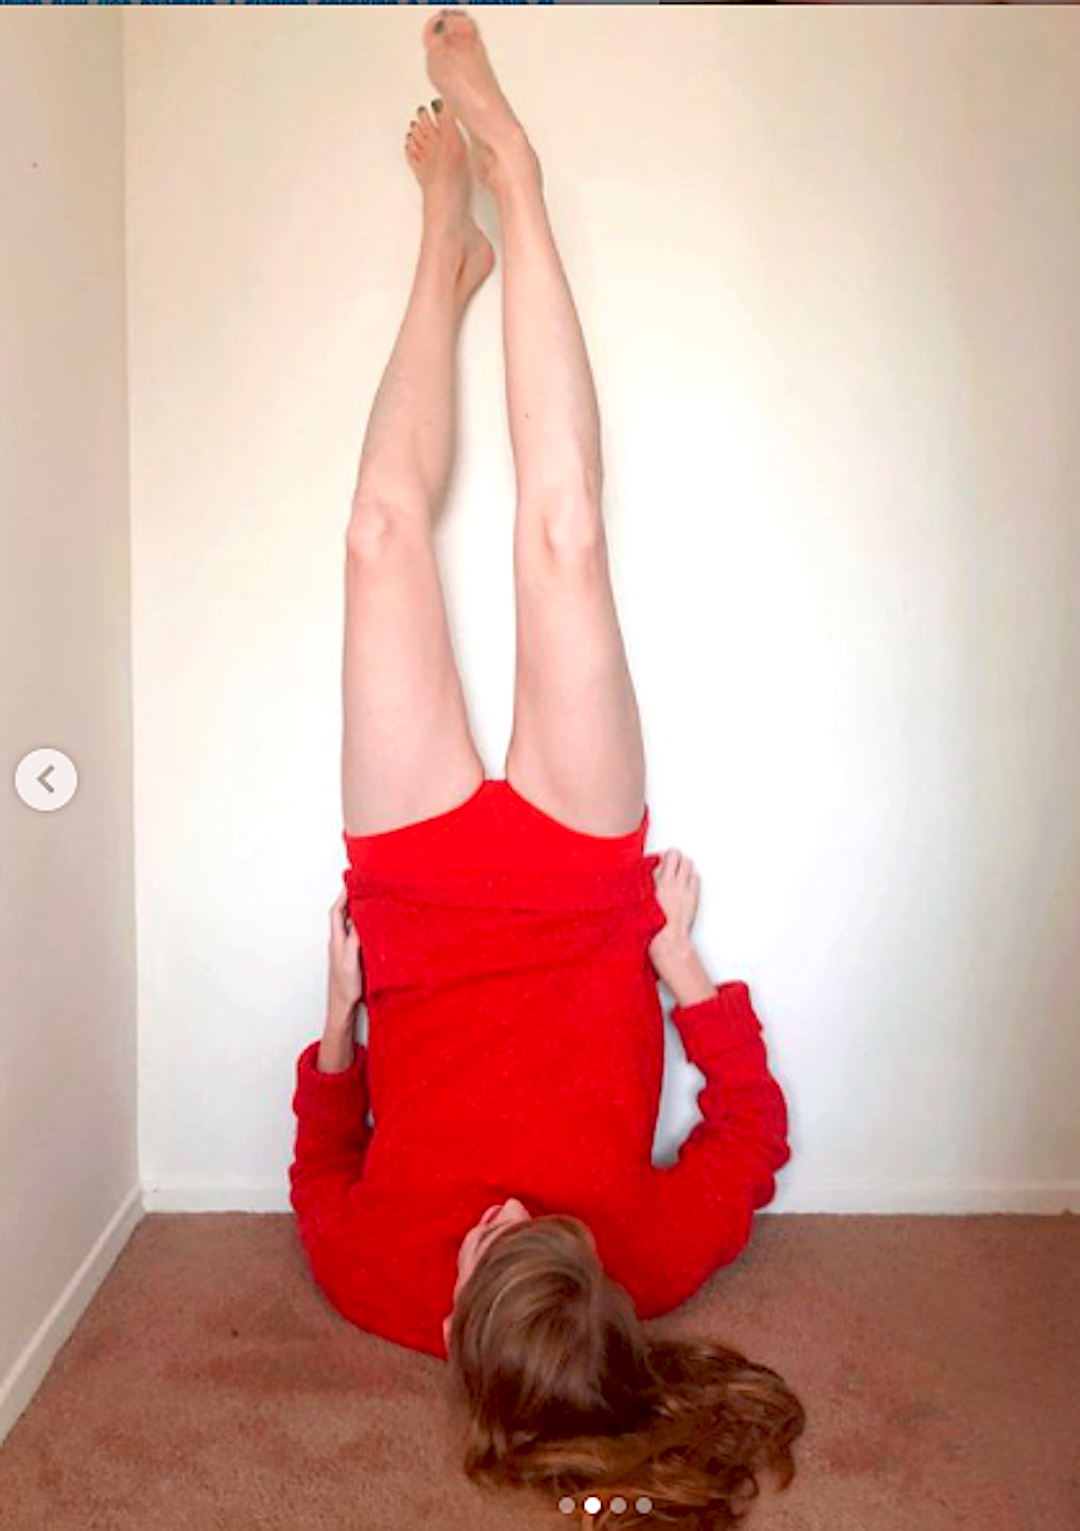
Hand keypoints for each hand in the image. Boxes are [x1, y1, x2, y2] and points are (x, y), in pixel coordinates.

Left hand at [327, 889, 362, 1022]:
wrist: (342, 1008)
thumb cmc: (346, 988)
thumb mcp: (351, 960)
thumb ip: (355, 938)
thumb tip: (358, 917)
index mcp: (337, 941)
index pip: (336, 912)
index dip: (342, 896)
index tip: (351, 882)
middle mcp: (339, 943)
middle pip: (342, 915)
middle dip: (351, 900)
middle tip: (363, 888)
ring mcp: (345, 950)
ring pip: (350, 925)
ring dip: (358, 912)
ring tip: (369, 902)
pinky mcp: (352, 957)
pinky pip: (356, 935)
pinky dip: (363, 926)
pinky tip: (372, 927)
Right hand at [648, 848, 700, 976]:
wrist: (667, 940)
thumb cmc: (651, 925)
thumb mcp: (639, 901)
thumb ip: (644, 885)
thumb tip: (647, 874)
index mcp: (653, 882)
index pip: (660, 857)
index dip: (660, 858)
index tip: (659, 862)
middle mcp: (669, 881)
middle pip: (676, 855)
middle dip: (673, 858)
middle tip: (670, 865)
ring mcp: (683, 887)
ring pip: (688, 863)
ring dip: (683, 866)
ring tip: (679, 875)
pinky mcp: (693, 895)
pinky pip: (696, 876)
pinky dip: (691, 878)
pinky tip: (686, 886)